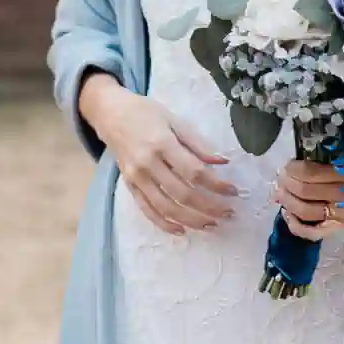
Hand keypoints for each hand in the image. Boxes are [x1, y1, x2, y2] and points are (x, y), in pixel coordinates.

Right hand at [80, 75, 234, 234]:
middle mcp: (148, 164)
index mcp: (162, 143)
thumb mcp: (174, 120)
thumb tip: (223, 161)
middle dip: (209, 207)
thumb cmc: (145, 113)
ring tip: (211, 225)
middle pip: (183, 194)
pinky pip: (147, 210)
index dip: (216, 185)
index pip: (194, 171)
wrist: (109, 113)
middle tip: (228, 212)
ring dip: (191, 220)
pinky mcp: (129, 186)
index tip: (234, 191)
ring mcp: (137, 178)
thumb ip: (198, 143)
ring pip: (166, 207)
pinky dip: (164, 224)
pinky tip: (182, 230)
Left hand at [274, 152, 343, 243]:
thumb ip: (325, 153)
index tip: (287, 165)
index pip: (311, 173)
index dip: (293, 169)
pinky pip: (313, 232)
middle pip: (305, 191)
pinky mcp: (339, 226)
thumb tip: (295, 161)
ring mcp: (343, 215)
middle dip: (287, 183)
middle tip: (280, 176)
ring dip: (287, 200)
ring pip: (306, 211)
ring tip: (280, 192)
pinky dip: (296, 225)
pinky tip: (287, 214)